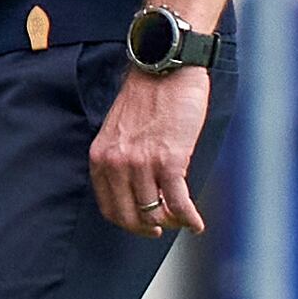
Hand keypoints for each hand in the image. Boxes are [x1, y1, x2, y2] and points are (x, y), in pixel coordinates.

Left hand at [89, 59, 215, 239]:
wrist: (166, 68)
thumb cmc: (148, 96)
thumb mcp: (119, 130)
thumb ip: (120, 157)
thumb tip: (135, 187)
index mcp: (100, 157)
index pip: (109, 206)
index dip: (127, 222)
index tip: (141, 225)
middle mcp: (116, 163)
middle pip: (129, 216)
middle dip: (147, 229)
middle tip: (161, 230)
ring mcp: (142, 164)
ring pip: (155, 212)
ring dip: (171, 222)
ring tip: (183, 221)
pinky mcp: (170, 160)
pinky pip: (178, 202)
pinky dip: (189, 219)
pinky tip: (196, 224)